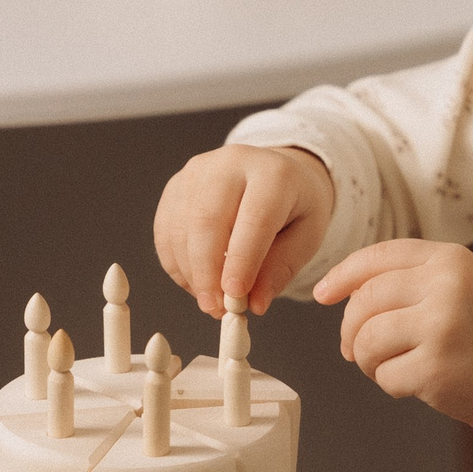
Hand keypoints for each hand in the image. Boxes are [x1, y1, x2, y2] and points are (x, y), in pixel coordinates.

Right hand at [155, 143, 335, 315]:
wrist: (275, 172)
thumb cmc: (294, 205)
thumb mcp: (307, 236)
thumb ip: (281, 268)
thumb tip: (255, 303)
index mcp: (273, 173)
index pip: (254, 219)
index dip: (242, 261)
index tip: (236, 297)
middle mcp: (231, 163)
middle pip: (206, 220)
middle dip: (207, 272)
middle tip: (216, 308)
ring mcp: (197, 171)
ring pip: (180, 228)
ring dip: (191, 273)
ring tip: (211, 300)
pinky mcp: (176, 186)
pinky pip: (165, 231)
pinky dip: (176, 264)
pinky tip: (196, 282)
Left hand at [314, 240, 472, 466]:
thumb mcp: (465, 289)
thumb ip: (415, 281)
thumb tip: (346, 294)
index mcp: (451, 259)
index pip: (379, 256)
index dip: (343, 275)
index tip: (323, 294)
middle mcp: (446, 285)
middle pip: (364, 302)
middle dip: (351, 330)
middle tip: (357, 351)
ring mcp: (441, 326)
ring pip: (366, 340)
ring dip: (369, 361)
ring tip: (395, 368)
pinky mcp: (435, 368)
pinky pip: (385, 376)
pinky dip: (392, 385)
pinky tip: (420, 385)